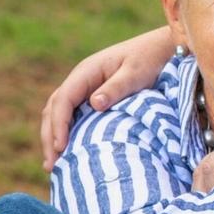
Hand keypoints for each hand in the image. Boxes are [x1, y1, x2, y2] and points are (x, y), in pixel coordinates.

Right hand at [40, 26, 173, 168]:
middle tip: (51, 165)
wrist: (163, 48)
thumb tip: (94, 104)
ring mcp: (86, 88)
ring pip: (60, 113)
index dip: (58, 124)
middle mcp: (81, 80)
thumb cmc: (151, 58)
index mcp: (86, 71)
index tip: (60, 147)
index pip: (63, 99)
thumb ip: (116, 87)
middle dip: (50, 136)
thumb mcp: (136, 72)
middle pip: (54, 109)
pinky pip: (74, 115)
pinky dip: (67, 132)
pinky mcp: (94, 97)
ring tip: (52, 165)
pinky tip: (68, 152)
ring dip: (54, 137)